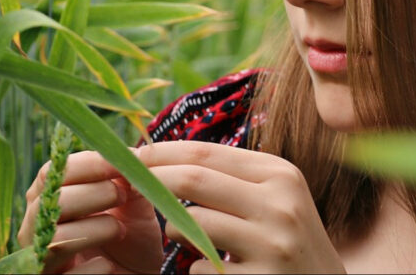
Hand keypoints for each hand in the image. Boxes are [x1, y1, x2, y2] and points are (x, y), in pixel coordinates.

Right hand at [18, 150, 164, 273]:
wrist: (137, 274)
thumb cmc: (129, 235)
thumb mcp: (131, 202)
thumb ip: (125, 178)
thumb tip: (128, 155)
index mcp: (48, 199)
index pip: (52, 173)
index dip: (87, 165)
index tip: (119, 164)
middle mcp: (35, 230)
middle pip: (51, 202)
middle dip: (92, 194)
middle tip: (122, 196)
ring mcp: (41, 261)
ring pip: (56, 238)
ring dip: (96, 228)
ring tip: (120, 229)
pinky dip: (95, 268)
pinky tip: (109, 265)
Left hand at [137, 141, 346, 273]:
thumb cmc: (287, 237)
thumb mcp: (274, 196)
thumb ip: (233, 176)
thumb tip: (166, 157)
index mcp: (280, 173)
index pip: (206, 152)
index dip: (161, 152)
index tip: (130, 155)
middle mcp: (279, 203)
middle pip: (194, 179)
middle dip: (153, 181)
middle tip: (127, 185)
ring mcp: (272, 245)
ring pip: (192, 224)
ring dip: (173, 230)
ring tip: (181, 234)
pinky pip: (200, 269)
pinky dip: (196, 267)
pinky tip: (213, 268)